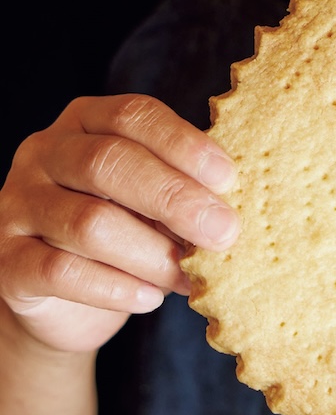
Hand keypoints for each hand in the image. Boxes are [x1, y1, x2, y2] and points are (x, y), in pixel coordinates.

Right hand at [0, 95, 238, 354]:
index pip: (133, 115)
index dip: (183, 143)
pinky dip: (116, 287)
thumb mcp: (150, 196)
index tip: (229, 177)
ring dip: (151, 253)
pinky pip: (62, 272)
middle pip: (108, 164)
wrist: (61, 299)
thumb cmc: (123, 228)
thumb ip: (181, 185)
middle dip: (174, 198)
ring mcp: (16, 206)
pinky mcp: (7, 262)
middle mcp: (42, 154)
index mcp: (84, 121)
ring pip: (88, 224)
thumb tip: (235, 198)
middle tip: (224, 231)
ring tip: (190, 275)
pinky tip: (151, 297)